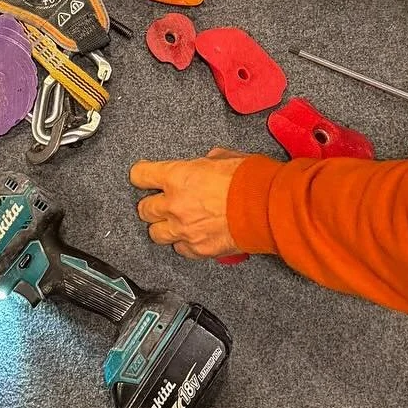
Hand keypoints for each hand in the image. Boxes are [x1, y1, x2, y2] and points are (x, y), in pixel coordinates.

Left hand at [129, 148, 246, 257]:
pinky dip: (184, 244)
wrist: (267, 208)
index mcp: (176, 177)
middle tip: (161, 203)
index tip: (144, 177)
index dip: (142, 175)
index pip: (140, 176)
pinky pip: (180, 250)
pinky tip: (193, 236)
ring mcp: (184, 230)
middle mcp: (174, 205)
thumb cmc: (249, 180)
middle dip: (151, 206)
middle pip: (143, 210)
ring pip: (155, 234)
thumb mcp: (225, 158)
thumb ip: (208, 162)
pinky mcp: (198, 249)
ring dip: (163, 227)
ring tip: (174, 223)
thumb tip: (208, 163)